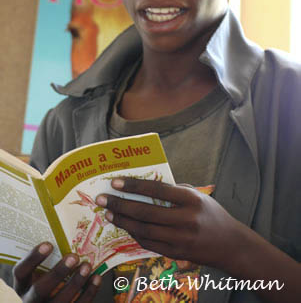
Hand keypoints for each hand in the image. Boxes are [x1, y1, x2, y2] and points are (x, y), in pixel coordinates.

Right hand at [13, 242, 100, 301]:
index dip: (33, 258)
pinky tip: (96, 278)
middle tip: (73, 257)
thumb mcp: (40, 271)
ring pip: (59, 302)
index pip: (20, 272)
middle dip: (58, 273)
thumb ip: (48, 258)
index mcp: (22, 284)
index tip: (48, 244)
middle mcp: (30, 300)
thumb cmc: (47, 277)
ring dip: (76, 283)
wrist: (51, 300)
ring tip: (87, 265)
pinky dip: (89, 293)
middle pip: (40, 289)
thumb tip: (68, 231)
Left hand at [96, 178, 243, 271]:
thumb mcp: (199, 195)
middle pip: (146, 212)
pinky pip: (150, 244)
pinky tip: (126, 227)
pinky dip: (135, 235)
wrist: (230, 245)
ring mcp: (181, 239)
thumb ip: (175, 190)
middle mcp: (186, 219)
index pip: (157, 189)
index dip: (134, 185)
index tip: (115, 182)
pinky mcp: (177, 254)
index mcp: (191, 200)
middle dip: (121, 205)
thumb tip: (146, 186)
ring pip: (144, 230)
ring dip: (123, 222)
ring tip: (109, 213)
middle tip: (103, 199)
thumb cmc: (212, 214)